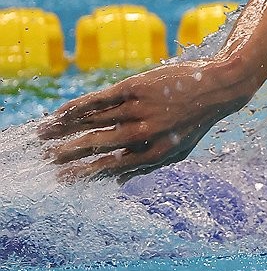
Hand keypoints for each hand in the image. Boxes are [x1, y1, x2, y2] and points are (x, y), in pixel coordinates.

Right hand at [37, 58, 252, 182]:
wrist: (219, 86)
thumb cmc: (194, 121)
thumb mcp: (177, 151)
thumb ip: (146, 166)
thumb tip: (116, 184)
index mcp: (155, 153)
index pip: (111, 167)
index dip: (84, 173)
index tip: (62, 179)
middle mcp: (145, 133)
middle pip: (97, 145)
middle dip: (68, 154)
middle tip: (46, 160)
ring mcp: (140, 108)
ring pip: (93, 121)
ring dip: (64, 129)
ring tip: (43, 134)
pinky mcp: (136, 87)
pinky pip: (99, 99)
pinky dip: (77, 107)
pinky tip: (60, 113)